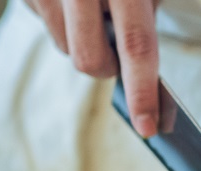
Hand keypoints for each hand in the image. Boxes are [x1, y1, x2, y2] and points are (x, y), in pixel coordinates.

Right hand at [24, 0, 160, 136]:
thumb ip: (146, 22)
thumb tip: (154, 89)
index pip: (136, 47)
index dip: (142, 92)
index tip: (147, 127)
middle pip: (90, 60)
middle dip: (107, 67)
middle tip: (117, 46)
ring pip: (65, 48)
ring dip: (84, 42)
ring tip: (94, 8)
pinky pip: (46, 27)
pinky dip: (64, 23)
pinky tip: (72, 1)